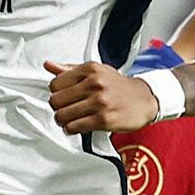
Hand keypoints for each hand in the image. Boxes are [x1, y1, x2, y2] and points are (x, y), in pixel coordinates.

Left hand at [44, 61, 161, 134]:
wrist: (145, 99)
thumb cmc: (119, 86)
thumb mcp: (96, 71)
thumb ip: (70, 70)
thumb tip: (48, 65)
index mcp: (90, 69)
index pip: (55, 83)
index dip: (56, 93)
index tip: (63, 97)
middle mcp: (94, 83)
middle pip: (55, 101)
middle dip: (58, 108)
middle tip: (65, 110)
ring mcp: (99, 102)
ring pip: (62, 115)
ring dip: (63, 121)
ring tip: (70, 119)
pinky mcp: (103, 119)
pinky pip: (74, 127)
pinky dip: (71, 129)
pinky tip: (77, 126)